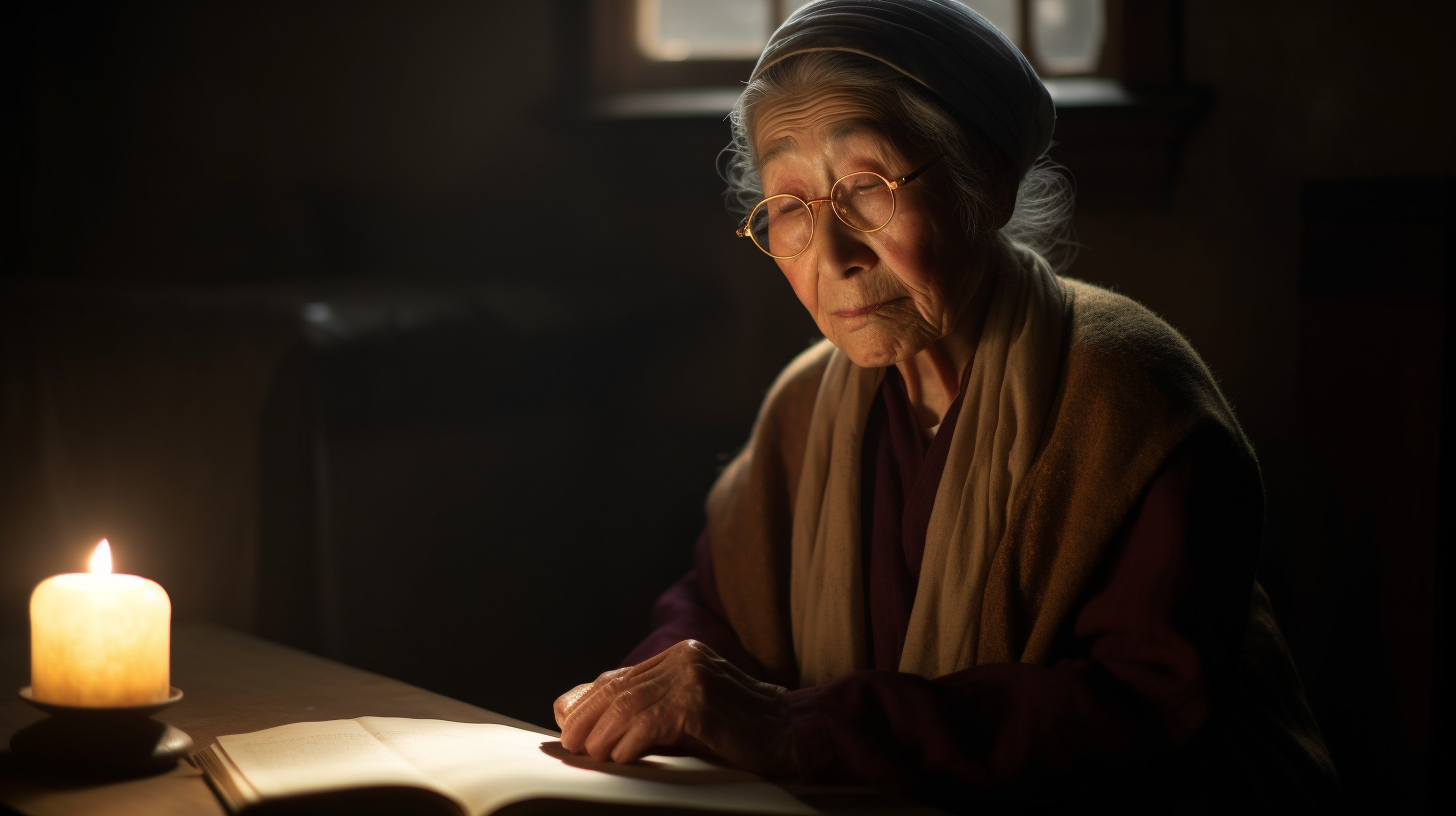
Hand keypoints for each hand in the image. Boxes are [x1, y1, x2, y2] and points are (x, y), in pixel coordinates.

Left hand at [553, 640, 794, 778]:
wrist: (792, 733)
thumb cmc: (740, 730)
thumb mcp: (687, 715)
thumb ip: (647, 710)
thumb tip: (588, 713)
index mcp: (682, 655)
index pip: (621, 678)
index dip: (589, 703)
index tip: (569, 729)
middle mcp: (686, 657)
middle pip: (620, 688)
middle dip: (588, 719)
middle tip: (571, 745)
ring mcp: (695, 677)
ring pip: (630, 705)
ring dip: (605, 735)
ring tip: (594, 756)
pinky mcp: (702, 702)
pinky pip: (651, 722)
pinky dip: (630, 743)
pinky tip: (622, 758)